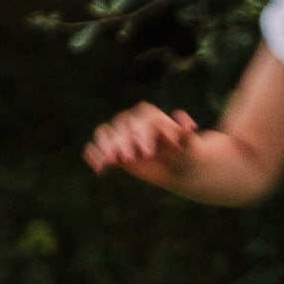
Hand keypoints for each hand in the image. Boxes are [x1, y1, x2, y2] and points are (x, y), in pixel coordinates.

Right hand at [85, 103, 199, 179]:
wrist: (178, 165)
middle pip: (121, 125)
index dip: (144, 134)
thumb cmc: (186, 151)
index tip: (148, 153)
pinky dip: (94, 154)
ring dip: (105, 145)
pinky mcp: (112, 148)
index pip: (143, 120)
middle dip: (124, 141)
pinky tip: (98, 168)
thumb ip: (186, 135)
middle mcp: (133, 121)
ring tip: (109, 162)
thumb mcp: (189, 145)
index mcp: (151, 116)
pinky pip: (96, 147)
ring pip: (105, 132)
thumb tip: (189, 126)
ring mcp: (121, 134)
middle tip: (129, 158)